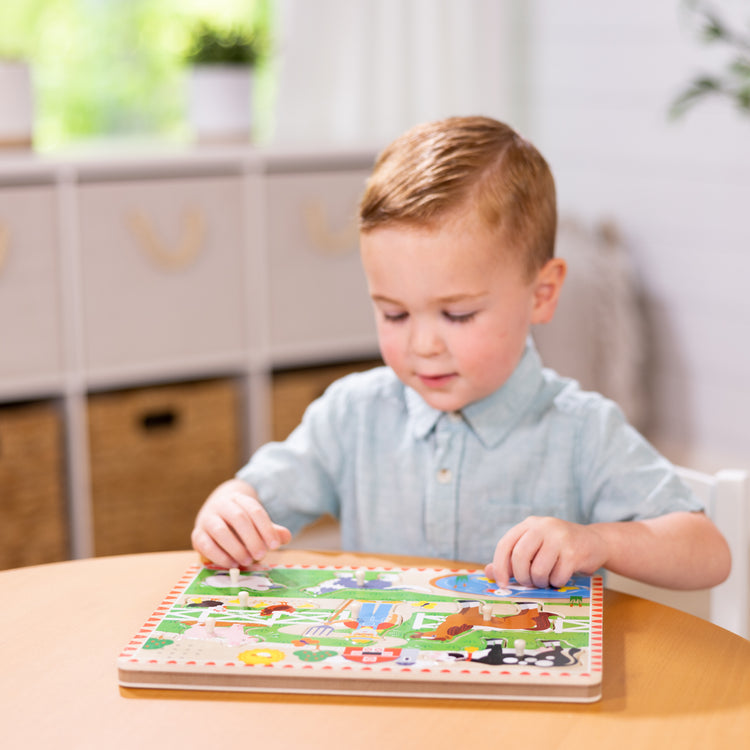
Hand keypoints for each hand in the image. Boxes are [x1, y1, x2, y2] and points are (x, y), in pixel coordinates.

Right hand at [191, 479, 291, 567]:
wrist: (215, 512)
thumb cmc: (241, 522)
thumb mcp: (257, 522)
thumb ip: (271, 530)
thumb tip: (285, 537)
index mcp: (240, 499)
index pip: (254, 510)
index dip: (266, 528)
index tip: (274, 545)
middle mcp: (222, 505)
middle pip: (238, 518)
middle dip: (252, 538)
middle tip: (262, 555)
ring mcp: (207, 519)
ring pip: (220, 530)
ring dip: (236, 548)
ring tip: (248, 561)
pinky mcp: (197, 534)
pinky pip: (205, 544)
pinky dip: (219, 556)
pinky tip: (232, 564)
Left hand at [485, 516, 606, 588]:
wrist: (595, 542)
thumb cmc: (559, 548)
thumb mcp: (534, 547)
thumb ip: (512, 559)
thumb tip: (489, 572)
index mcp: (529, 524)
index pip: (505, 544)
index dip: (500, 566)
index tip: (501, 583)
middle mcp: (543, 527)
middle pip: (519, 556)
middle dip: (521, 577)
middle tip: (528, 584)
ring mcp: (560, 538)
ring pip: (538, 569)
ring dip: (540, 582)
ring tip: (546, 580)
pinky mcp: (574, 553)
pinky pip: (557, 577)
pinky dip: (556, 583)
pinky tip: (561, 577)